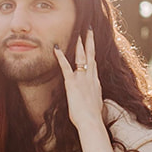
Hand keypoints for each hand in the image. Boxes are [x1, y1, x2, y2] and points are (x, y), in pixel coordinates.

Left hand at [54, 30, 113, 151]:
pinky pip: (65, 66)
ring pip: (81, 56)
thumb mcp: (96, 106)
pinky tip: (56, 48)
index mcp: (96, 83)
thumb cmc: (92, 118)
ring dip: (79, 43)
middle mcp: (90, 77)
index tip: (91, 44)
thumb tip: (94, 102)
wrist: (91, 122)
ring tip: (78, 31)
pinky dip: (60, 56)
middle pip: (91, 55)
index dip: (92, 53)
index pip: (94, 63)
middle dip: (89, 41)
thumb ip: (94, 100)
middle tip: (88, 29)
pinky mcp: (72, 83)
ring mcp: (82, 79)